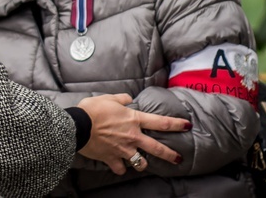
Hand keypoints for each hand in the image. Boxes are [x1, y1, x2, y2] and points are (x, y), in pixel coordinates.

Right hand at [76, 94, 190, 174]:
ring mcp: (123, 150)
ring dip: (142, 163)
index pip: (161, 122)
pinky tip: (119, 166)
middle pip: (157, 148)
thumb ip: (121, 99)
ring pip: (141, 163)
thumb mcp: (108, 98)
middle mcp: (132, 136)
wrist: (78, 125)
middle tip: (178, 159)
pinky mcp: (112, 159)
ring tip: (142, 164)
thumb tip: (129, 99)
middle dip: (170, 154)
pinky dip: (120, 167)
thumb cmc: (92, 109)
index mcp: (134, 120)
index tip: (187, 125)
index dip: (176, 124)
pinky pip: (120, 168)